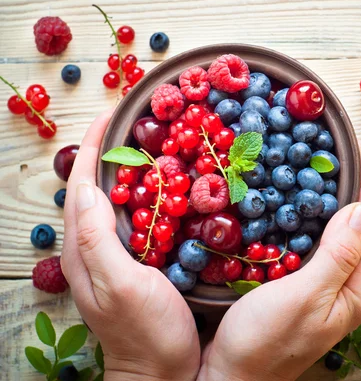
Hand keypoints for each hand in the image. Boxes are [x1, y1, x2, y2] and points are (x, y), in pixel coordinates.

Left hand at [61, 111, 200, 380]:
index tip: (111, 116)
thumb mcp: (120, 286)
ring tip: (152, 147)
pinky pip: (137, 219)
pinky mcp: (139, 263)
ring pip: (115, 202)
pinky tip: (169, 190)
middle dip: (108, 152)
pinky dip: (148, 196)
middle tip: (136, 125)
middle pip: (93, 187)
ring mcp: (118, 256)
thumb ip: (98, 240)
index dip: (92, 148)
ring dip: (128, 170)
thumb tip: (87, 189)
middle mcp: (96, 247)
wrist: (163, 374)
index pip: (81, 185)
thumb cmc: (146, 332)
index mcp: (86, 247)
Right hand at [199, 147, 360, 380]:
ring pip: (332, 233)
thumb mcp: (305, 297)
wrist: (228, 379)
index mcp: (355, 289)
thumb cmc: (264, 343)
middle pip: (355, 226)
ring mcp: (321, 287)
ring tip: (316, 166)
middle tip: (334, 151)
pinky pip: (310, 243)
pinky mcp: (297, 286)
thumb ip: (338, 255)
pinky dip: (306, 218)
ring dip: (328, 199)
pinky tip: (292, 203)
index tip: (357, 149)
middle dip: (350, 187)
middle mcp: (343, 286)